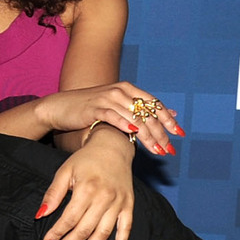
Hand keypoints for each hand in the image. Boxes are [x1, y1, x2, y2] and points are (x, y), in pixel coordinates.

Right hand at [32, 81, 182, 156]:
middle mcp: (120, 91)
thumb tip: (170, 112)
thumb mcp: (117, 106)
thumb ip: (142, 108)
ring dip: (147, 136)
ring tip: (156, 150)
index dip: (168, 119)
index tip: (179, 134)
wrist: (60, 107)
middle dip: (161, 133)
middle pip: (147, 113)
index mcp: (128, 89)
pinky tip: (133, 135)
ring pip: (134, 117)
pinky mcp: (94, 107)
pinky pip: (113, 116)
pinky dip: (125, 125)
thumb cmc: (89, 108)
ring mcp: (107, 98)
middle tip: (168, 149)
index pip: (154, 104)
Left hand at [35, 129, 135, 239]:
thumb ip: (53, 194)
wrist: (113, 147)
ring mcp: (119, 203)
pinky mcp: (129, 205)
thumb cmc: (85, 160)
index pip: (68, 218)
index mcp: (87, 189)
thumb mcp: (64, 171)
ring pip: (104, 233)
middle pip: (84, 229)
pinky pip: (127, 228)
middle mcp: (105, 198)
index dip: (56, 233)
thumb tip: (39, 215)